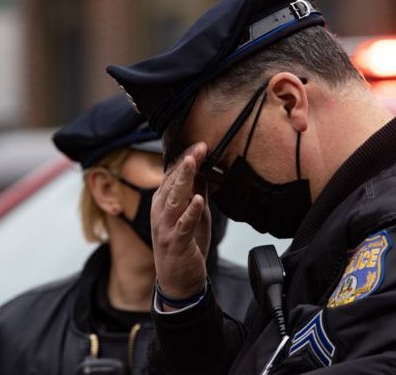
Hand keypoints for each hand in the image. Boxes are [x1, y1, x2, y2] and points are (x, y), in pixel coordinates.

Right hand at [151, 142, 210, 306]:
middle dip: (186, 162)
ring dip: (183, 179)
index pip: (173, 174)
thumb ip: (196, 192)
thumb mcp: (193, 214)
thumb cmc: (185, 244)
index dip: (186, 158)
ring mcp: (166, 227)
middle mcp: (161, 211)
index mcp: (164, 202)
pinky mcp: (175, 242)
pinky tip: (198, 200)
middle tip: (200, 145)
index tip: (201, 144)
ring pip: (174, 199)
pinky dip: (190, 212)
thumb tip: (206, 169)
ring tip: (193, 163)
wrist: (177, 280)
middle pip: (172, 182)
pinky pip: (182, 225)